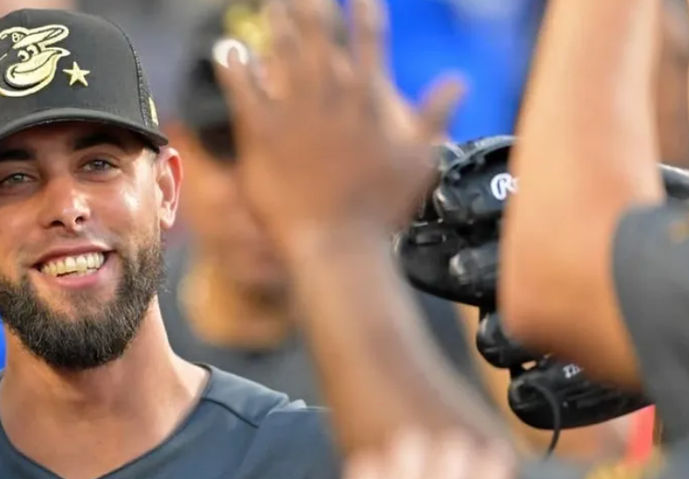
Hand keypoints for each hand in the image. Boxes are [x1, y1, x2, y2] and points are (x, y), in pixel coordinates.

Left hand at [215, 0, 460, 247]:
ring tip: (270, 4)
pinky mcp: (261, 133)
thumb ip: (436, 114)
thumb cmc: (381, 210)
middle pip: (318, 32)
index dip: (363, 8)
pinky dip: (235, 65)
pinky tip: (229, 49)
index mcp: (368, 96)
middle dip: (310, 4)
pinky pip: (243, 88)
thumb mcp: (420, 160)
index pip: (369, 36)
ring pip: (279, 51)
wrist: (337, 245)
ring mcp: (293, 111)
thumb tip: (460, 81)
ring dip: (273, 23)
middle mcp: (330, 94)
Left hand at [306, 433, 551, 478]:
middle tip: (443, 470)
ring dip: (410, 455)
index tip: (486, 465)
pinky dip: (371, 472)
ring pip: (410, 445)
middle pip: (453, 447)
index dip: (492, 461)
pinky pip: (367, 462)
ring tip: (406, 473)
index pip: (494, 469)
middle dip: (451, 452)